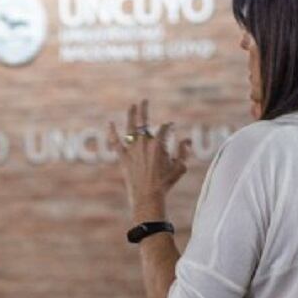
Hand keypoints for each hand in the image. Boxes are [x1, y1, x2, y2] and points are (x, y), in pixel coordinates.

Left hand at [107, 99, 192, 220]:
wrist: (148, 196)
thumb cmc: (166, 183)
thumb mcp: (180, 167)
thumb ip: (184, 152)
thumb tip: (187, 140)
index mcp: (158, 143)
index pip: (164, 128)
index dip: (169, 127)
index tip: (171, 128)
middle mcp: (144, 143)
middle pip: (144, 121)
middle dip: (144, 109)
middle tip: (144, 101)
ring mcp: (132, 149)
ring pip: (130, 128)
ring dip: (131, 115)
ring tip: (132, 106)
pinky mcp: (123, 157)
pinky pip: (116, 142)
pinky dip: (112, 132)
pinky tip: (110, 123)